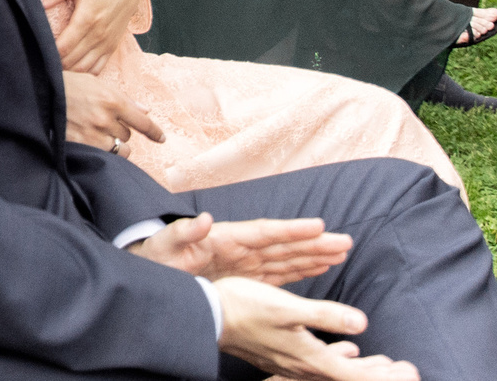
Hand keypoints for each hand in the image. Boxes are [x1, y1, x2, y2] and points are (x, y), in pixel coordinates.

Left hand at [42, 0, 146, 73]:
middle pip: (72, 60)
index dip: (50, 53)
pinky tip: (73, 71)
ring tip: (54, 69)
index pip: (65, 46)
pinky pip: (98, 68)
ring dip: (69, 72)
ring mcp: (106, 43)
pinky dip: (85, 74)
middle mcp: (98, 34)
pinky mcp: (112, 47)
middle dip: (56, 64)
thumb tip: (37, 2)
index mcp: (87, 18)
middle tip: (42, 62)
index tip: (38, 52)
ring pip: (85, 68)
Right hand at [62, 70, 162, 152]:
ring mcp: (94, 133)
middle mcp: (106, 118)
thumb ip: (121, 97)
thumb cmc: (67, 84)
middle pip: (127, 135)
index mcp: (112, 99)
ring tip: (97, 133)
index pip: (142, 121)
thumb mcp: (94, 82)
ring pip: (118, 148)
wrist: (38, 92)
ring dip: (112, 143)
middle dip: (119, 130)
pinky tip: (91, 142)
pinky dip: (101, 150)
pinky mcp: (82, 145)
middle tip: (103, 121)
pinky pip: (103, 154)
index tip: (161, 138)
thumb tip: (145, 110)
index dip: (154, 131)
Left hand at [131, 211, 351, 286]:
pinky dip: (301, 270)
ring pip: (286, 258)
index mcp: (225, 238)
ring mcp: (245, 263)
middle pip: (283, 244)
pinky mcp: (246, 278)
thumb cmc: (156, 258)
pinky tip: (321, 267)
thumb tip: (203, 219)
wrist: (150, 272)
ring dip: (313, 255)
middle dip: (314, 243)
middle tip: (346, 241)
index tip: (318, 226)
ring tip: (342, 251)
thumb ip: (185, 233)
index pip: (264, 232)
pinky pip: (279, 273)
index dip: (291, 229)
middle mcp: (240, 248)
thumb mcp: (166, 245)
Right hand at [213, 278, 414, 379]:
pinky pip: (323, 366)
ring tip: (386, 363)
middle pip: (352, 379)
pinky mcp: (285, 355)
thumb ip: (326, 316)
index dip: (387, 377)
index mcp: (311, 359)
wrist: (208, 315)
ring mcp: (294, 363)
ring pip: (338, 373)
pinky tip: (347, 351)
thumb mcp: (288, 308)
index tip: (411, 371)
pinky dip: (342, 361)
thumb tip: (362, 323)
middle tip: (408, 369)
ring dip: (365, 369)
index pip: (359, 378)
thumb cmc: (245, 308)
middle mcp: (305, 367)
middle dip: (382, 375)